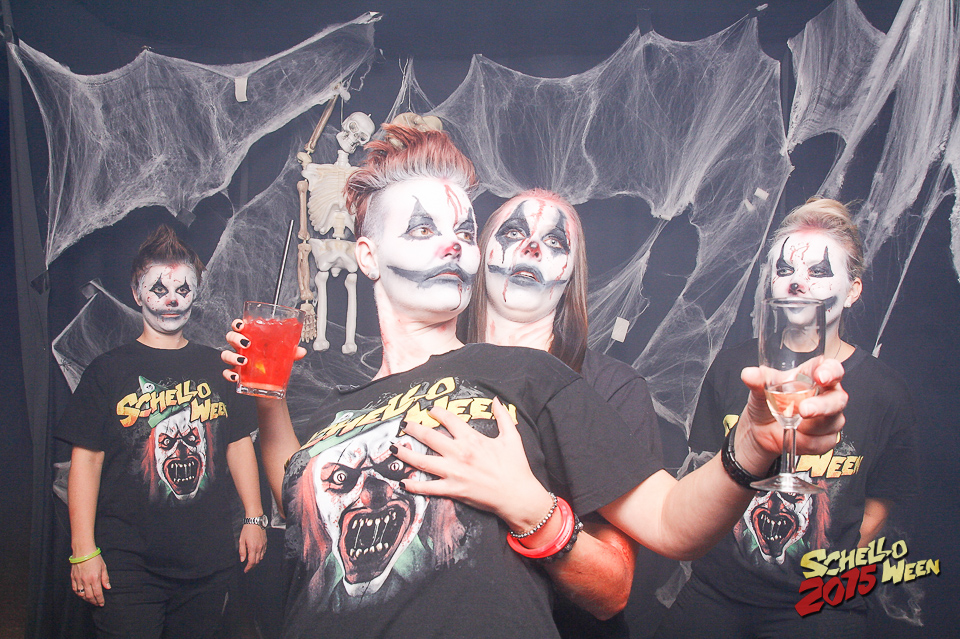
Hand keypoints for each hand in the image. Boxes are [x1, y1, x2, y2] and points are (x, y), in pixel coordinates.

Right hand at [71, 555, 109, 606]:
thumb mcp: (103, 567)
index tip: (102, 604)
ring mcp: (78, 580)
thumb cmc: (95, 558)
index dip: (100, 600)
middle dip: (94, 601)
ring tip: (91, 600)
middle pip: (89, 596)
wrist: (83, 551)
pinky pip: (75, 589)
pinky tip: (82, 595)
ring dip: (86, 599)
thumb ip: (105, 578)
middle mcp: (86, 581)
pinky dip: (79, 594)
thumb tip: (108, 587)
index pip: (98, 593)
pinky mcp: (73, 578)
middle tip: (97, 604)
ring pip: (81, 594)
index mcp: (95, 578)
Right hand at [220, 318, 307, 383]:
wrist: (270, 384)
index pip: (239, 326)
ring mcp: (236, 360)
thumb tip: (301, 351)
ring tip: (244, 361)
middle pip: (230, 337)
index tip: (241, 325)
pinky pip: (226, 373)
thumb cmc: (273, 362)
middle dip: (235, 338)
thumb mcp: (282, 355)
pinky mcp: (235, 373)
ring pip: (225, 354)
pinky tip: (237, 376)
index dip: (237, 324)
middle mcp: (241, 347)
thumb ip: (291, 351)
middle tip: (247, 343)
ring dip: (232, 356)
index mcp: (251, 337)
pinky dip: (229, 375)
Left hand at [238, 522, 266, 572]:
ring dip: (256, 561)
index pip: (251, 562)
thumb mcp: (241, 540)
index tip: (245, 570)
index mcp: (253, 548)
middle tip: (247, 568)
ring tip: (251, 562)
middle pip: (256, 561)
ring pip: (261, 557)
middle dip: (252, 566)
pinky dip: (260, 556)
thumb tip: (242, 560)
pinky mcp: (265, 543)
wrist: (255, 521)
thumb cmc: (247, 530)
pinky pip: (263, 552)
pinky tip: (256, 555)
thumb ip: (242, 551)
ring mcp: (263, 545)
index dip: (248, 568)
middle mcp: (259, 548)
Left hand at [391, 398, 554, 531]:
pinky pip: (429, 488)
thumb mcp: (512, 437)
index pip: (449, 420)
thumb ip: (503, 416)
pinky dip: (415, 486)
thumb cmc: (516, 466)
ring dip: (406, 454)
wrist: (517, 495)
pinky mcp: (453, 490)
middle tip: (405, 424)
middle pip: (429, 437)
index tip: (430, 410)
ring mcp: (454, 472)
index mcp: (472, 439)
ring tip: (394, 448)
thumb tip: (497, 400)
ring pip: (423, 462)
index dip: (437, 412)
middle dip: (414, 429)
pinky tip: (404, 482)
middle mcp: (459, 454)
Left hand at [736, 358, 846, 473]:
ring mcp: (830, 417)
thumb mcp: (759, 389)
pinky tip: (795, 435)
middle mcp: (827, 395)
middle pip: (838, 399)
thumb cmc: (767, 401)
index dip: (831, 371)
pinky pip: (823, 442)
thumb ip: (757, 380)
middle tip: (804, 409)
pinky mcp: (827, 438)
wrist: (759, 430)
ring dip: (810, 427)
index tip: (821, 376)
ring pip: (832, 422)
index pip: (832, 369)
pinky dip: (806, 441)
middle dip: (822, 405)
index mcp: (814, 375)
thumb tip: (749, 374)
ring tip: (789, 423)